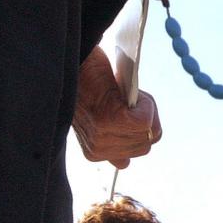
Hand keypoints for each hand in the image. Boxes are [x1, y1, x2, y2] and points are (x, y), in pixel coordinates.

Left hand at [72, 45, 160, 164]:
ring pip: (148, 133)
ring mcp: (102, 138)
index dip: (133, 132)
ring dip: (144, 109)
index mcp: (93, 152)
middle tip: (126, 100)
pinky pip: (145, 121)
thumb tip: (147, 134)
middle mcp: (96, 151)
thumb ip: (120, 135)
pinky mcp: (111, 120)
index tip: (123, 113)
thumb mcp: (102, 117)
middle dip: (143, 121)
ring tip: (124, 95)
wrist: (74, 62)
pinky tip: (128, 93)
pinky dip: (144, 103)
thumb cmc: (89, 82)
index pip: (128, 160)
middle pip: (145, 146)